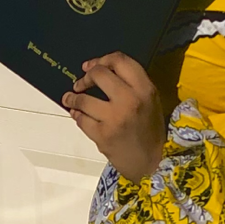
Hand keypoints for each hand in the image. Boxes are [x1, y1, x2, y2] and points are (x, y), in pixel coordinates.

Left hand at [62, 53, 165, 181]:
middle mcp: (131, 100)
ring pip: (84, 99)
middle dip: (85, 77)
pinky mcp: (103, 135)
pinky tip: (79, 116)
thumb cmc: (150, 131)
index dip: (101, 59)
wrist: (153, 164)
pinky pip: (82, 120)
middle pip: (99, 74)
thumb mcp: (150, 101)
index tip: (91, 66)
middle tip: (80, 83)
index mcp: (145, 89)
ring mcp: (115, 118)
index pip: (120, 60)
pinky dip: (78, 117)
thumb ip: (131, 84)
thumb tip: (100, 70)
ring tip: (71, 100)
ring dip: (73, 98)